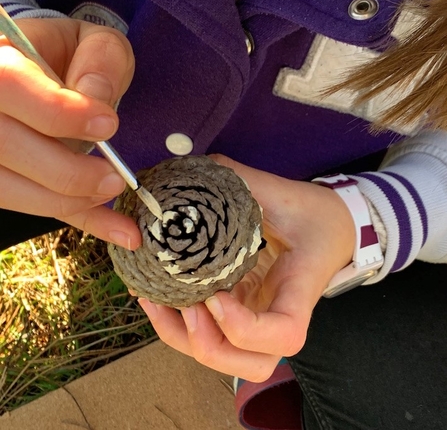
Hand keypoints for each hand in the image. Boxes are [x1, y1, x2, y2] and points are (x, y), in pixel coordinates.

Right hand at [0, 18, 140, 248]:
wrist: (47, 71)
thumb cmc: (70, 54)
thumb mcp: (92, 41)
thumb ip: (99, 61)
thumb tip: (96, 102)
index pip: (9, 85)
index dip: (57, 112)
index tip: (108, 125)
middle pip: (3, 147)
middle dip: (65, 172)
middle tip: (115, 178)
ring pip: (8, 188)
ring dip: (67, 201)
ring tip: (111, 192)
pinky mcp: (3, 177)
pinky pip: (34, 206)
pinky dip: (81, 220)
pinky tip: (122, 231)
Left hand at [139, 154, 355, 380]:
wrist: (330, 227)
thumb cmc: (313, 214)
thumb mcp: (281, 193)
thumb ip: (240, 179)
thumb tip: (192, 164)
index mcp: (299, 289)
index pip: (284, 335)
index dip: (243, 327)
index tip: (214, 295)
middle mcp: (280, 313)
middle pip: (251, 364)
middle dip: (208, 345)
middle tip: (183, 307)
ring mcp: (262, 316)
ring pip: (228, 358)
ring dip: (186, 340)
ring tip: (156, 303)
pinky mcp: (246, 309)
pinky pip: (213, 334)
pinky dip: (180, 327)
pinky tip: (155, 299)